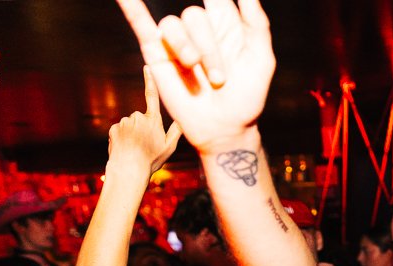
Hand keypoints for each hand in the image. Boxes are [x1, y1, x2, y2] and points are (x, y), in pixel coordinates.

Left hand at [107, 67, 182, 176]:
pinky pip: (120, 131)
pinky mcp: (114, 129)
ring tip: (136, 149)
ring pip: (130, 125)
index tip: (147, 68)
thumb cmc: (151, 160)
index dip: (150, 81)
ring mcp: (125, 122)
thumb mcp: (169, 147)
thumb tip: (182, 120)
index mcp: (153, 120)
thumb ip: (176, 131)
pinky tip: (126, 149)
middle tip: (146, 145)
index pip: (152, 96)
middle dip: (143, 127)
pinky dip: (123, 138)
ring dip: (132, 134)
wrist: (129, 169)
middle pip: (141, 118)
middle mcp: (138, 117)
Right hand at [115, 0, 275, 153]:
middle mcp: (200, 28)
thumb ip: (257, 23)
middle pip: (195, 16)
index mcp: (226, 23)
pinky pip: (140, 23)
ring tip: (194, 70)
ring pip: (173, 25)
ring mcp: (177, 40)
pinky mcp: (156, 53)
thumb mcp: (261, 60)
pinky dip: (131, 7)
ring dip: (185, 47)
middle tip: (219, 79)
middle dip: (208, 48)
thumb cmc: (246, 96)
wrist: (224, 127)